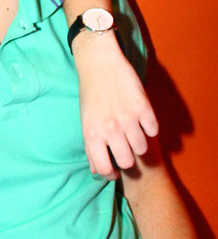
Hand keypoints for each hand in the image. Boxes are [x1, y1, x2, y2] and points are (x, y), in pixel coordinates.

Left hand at [72, 30, 157, 178]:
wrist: (99, 63)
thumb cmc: (90, 94)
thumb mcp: (85, 122)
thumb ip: (91, 148)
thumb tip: (97, 171)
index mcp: (92, 135)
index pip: (104, 169)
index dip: (111, 174)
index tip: (115, 171)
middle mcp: (110, 130)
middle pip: (127, 162)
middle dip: (128, 159)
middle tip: (127, 150)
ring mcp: (128, 119)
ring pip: (142, 148)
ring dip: (139, 143)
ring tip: (134, 134)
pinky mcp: (143, 107)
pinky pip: (153, 130)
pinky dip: (150, 128)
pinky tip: (142, 121)